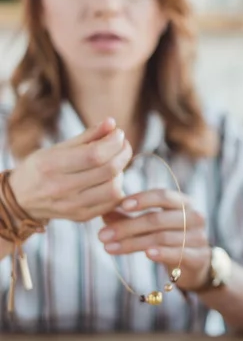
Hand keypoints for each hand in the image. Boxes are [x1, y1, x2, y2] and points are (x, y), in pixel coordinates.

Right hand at [9, 118, 131, 221]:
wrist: (21, 199)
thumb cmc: (42, 168)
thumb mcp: (57, 148)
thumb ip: (87, 136)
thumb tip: (112, 123)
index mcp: (51, 166)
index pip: (94, 155)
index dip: (113, 142)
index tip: (119, 134)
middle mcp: (60, 188)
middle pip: (108, 171)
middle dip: (123, 154)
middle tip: (123, 145)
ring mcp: (72, 206)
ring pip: (113, 189)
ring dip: (122, 172)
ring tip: (115, 163)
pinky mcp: (82, 217)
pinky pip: (111, 203)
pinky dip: (117, 188)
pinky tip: (111, 179)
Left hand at [99, 189, 210, 291]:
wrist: (197, 264)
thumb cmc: (171, 239)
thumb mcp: (151, 226)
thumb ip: (130, 217)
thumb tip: (103, 211)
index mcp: (183, 203)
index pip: (163, 195)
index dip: (142, 199)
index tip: (121, 205)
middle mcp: (194, 217)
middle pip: (158, 219)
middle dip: (127, 226)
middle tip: (102, 235)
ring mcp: (198, 237)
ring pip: (162, 237)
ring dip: (133, 243)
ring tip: (109, 248)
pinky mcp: (198, 256)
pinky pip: (178, 253)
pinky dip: (162, 253)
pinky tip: (146, 254)